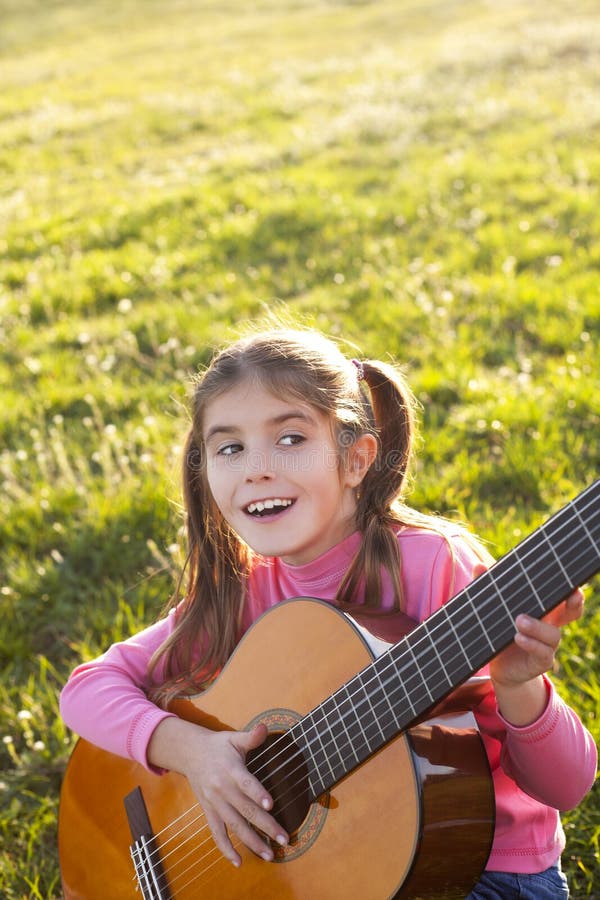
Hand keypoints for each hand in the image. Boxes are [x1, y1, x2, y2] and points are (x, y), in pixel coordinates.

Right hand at [148, 719, 288, 866]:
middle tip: (284, 838)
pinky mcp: (208, 812)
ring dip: (252, 842)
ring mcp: (214, 803)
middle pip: (245, 810)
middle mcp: (222, 788)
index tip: (270, 804)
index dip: (257, 793)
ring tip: (269, 854)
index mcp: (230, 769)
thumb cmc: (219, 746)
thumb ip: (251, 736)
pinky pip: (217, 833)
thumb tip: (264, 727)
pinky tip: (239, 862)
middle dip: (266, 825)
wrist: (190, 753)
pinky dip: (226, 849)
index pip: (245, 783)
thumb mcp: (234, 738)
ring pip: (234, 826)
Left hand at [489, 590, 583, 724]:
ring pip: (554, 635)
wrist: (500, 667)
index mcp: (542, 610)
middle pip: (572, 613)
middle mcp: (549, 625)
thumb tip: (479, 565)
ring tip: (519, 621)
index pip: (562, 597)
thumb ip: (489, 589)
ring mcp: (547, 645)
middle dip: (575, 604)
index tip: (572, 583)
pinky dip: (532, 644)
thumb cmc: (500, 633)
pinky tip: (519, 637)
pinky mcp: (541, 661)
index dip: (571, 590)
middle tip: (570, 596)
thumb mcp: (495, 611)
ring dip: (538, 627)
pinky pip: (543, 653)